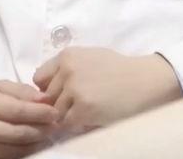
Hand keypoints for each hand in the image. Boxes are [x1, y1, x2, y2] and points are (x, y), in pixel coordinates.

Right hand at [0, 78, 58, 158]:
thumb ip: (20, 91)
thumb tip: (45, 99)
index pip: (16, 110)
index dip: (39, 113)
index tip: (56, 111)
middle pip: (17, 132)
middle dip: (41, 129)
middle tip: (57, 124)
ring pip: (14, 149)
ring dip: (35, 143)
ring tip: (48, 134)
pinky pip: (6, 157)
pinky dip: (23, 152)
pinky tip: (33, 144)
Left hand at [33, 47, 182, 135]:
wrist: (142, 80)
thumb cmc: (118, 68)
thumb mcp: (89, 57)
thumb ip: (67, 67)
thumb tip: (45, 84)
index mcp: (67, 56)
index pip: (39, 78)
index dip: (48, 89)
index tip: (59, 95)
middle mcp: (67, 70)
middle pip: (46, 97)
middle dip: (56, 104)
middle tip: (71, 108)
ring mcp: (74, 90)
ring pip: (54, 112)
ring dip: (64, 116)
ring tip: (80, 114)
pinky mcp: (83, 109)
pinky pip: (67, 124)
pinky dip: (74, 125)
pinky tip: (87, 119)